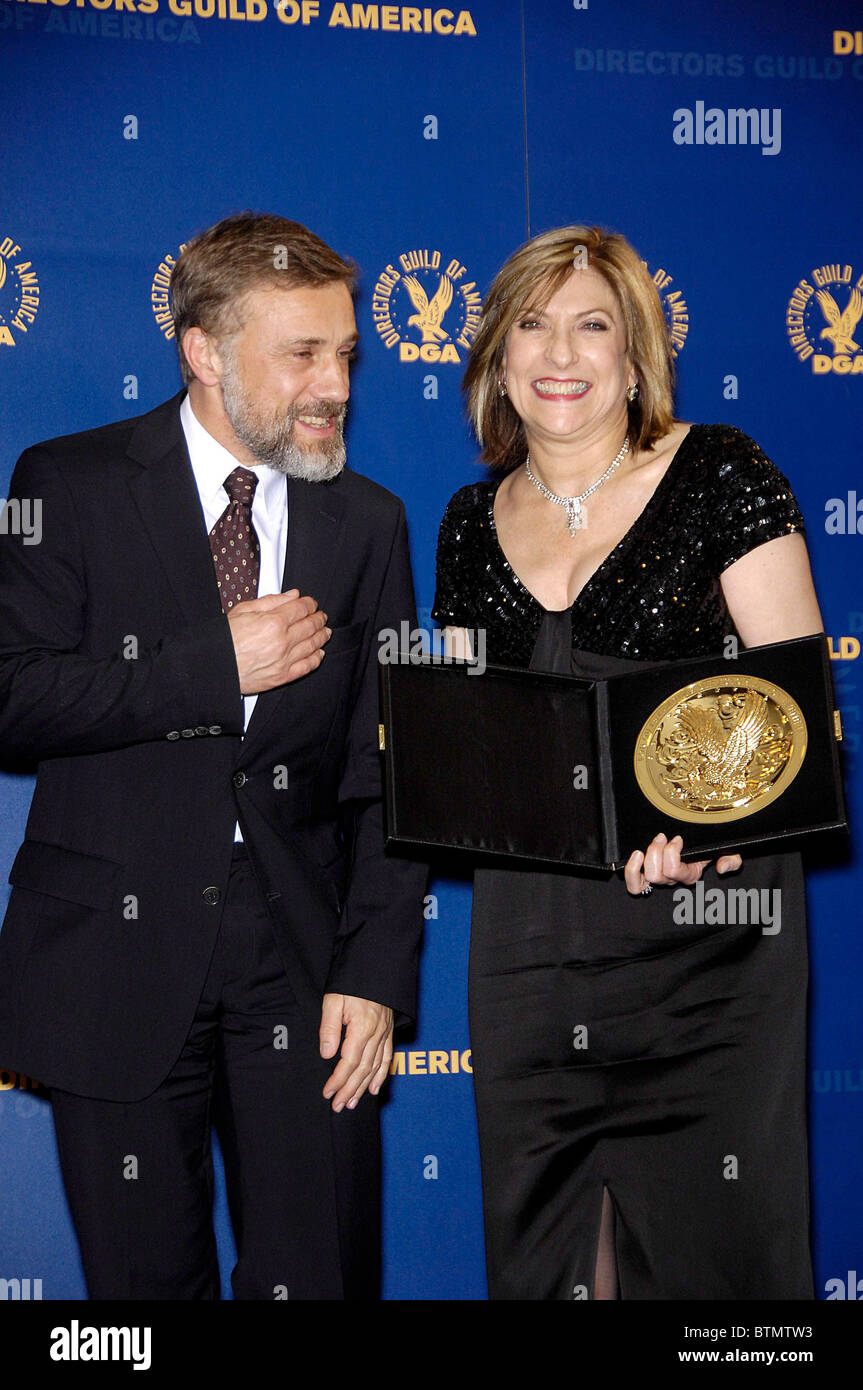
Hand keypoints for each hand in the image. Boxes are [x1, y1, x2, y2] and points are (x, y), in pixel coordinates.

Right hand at [227, 589, 329, 693]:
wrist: (215, 665)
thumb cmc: (224, 638)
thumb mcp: (243, 610)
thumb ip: (271, 601)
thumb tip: (292, 595)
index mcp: (273, 622)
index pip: (302, 608)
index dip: (310, 603)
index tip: (312, 603)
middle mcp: (282, 641)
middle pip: (311, 626)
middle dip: (319, 618)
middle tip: (321, 616)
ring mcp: (285, 660)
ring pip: (313, 645)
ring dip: (322, 636)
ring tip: (325, 631)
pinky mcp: (283, 676)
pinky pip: (307, 666)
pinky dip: (317, 658)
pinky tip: (319, 652)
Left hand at [319, 993, 393, 1111]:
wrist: (376, 966)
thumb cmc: (352, 983)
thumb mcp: (333, 1000)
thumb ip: (329, 1028)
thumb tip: (327, 1055)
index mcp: (362, 1028)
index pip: (348, 1062)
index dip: (338, 1080)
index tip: (328, 1093)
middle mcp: (376, 1034)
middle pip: (362, 1070)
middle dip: (349, 1090)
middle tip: (338, 1106)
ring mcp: (384, 1034)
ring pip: (375, 1068)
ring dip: (363, 1088)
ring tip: (352, 1103)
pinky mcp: (388, 1031)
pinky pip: (387, 1058)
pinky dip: (382, 1075)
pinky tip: (375, 1088)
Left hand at [624, 833, 742, 895]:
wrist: (698, 840)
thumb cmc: (711, 845)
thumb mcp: (729, 850)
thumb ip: (733, 859)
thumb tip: (722, 868)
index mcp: (690, 875)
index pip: (675, 871)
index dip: (671, 853)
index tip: (677, 838)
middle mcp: (673, 879)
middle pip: (657, 875)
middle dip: (657, 852)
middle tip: (662, 837)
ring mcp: (658, 878)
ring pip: (646, 878)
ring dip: (647, 857)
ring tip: (654, 841)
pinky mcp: (645, 874)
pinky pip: (635, 885)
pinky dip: (631, 871)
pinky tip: (637, 855)